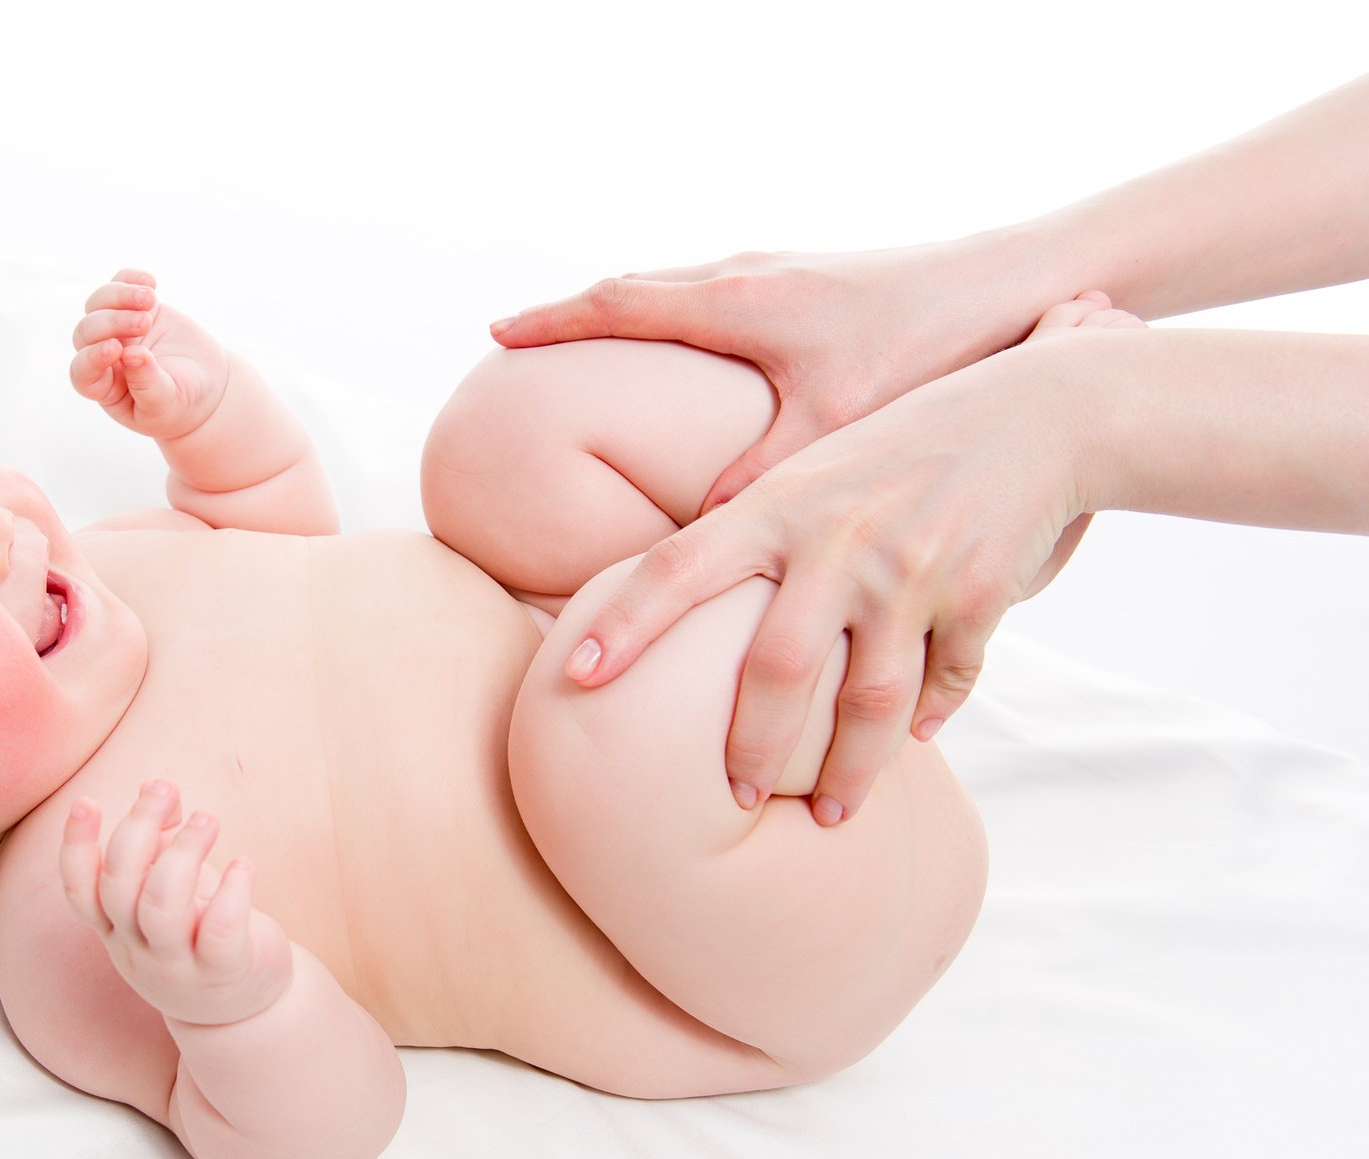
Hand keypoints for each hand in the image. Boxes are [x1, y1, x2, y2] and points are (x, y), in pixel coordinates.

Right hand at [60, 779, 293, 1026]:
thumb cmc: (197, 934)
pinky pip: (220, 930)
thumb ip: (161, 839)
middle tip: (164, 789)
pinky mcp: (224, 971)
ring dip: (183, 852)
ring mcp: (178, 965)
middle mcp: (138, 949)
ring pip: (162, 906)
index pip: (79, 890)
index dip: (76, 847)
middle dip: (137, 828)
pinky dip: (233, 891)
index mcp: (116, 927)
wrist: (240, 1011)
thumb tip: (159, 786)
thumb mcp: (171, 888)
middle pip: (119, 886)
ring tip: (208, 820)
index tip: (85, 802)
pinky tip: (244, 865)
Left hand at [69, 269, 229, 440]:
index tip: (115, 348)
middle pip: (87, 332)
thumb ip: (147, 385)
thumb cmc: (181, 403)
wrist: (205, 383)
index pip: (83, 372)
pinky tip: (151, 282)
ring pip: (98, 303)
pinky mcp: (134, 307)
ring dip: (120, 295)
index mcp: (104, 387)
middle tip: (144, 322)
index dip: (92, 358)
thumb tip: (130, 356)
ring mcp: (116, 329)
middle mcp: (102, 355)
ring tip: (150, 298)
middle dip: (112, 322)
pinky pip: (120, 284)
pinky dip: (130, 278)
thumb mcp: (166, 403)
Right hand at [488, 240, 1067, 513]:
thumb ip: (760, 478)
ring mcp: (781, 272)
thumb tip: (700, 532)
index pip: (615, 305)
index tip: (496, 334)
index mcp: (737, 304)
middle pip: (634, 288)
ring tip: (584, 340)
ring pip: (676, 285)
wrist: (1015, 286)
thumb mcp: (835, 428)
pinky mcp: (812, 282)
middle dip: (572, 313)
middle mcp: (749, 276)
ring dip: (624, 309)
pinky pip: (714, 292)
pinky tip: (690, 346)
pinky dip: (675, 313)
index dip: (552, 323)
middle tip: (518, 336)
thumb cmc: (928, 350)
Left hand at [566, 297, 1127, 825]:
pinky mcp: (979, 596)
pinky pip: (945, 684)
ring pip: (870, 704)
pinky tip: (915, 741)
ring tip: (830, 815)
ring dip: (851, 771)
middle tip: (732, 802)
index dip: (627, 622)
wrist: (1036, 412)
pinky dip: (930, 718)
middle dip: (755, 750)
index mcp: (780, 503)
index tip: (578, 677)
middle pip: (779, 672)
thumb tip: (680, 598)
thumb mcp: (812, 468)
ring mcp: (911, 571)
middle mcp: (839, 540)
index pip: (679, 565)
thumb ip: (750, 529)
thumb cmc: (896, 448)